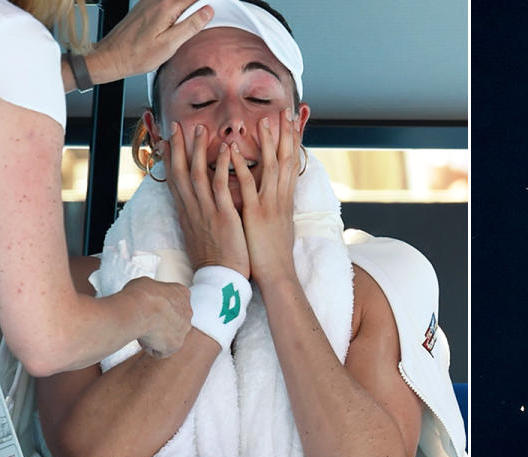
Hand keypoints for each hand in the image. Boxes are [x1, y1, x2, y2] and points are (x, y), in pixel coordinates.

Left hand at [87, 0, 213, 83]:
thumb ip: (190, 26)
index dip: (207, 3)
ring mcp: (148, 3)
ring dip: (187, 7)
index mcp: (165, 8)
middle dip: (197, 5)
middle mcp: (156, 1)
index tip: (213, 11)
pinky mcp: (143, 8)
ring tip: (191, 22)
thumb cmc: (137, 55)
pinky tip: (176, 22)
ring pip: (175, 0)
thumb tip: (207, 11)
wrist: (112, 57)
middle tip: (206, 17)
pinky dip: (175, 9)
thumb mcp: (170, 45)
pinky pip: (165, 3)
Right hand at [122, 276, 191, 357]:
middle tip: (146, 321)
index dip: (160, 307)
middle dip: (162, 322)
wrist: (140, 309)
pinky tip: (143, 340)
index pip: (174, 302)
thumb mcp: (146, 283)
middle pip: (175, 320)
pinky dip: (152, 348)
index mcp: (182, 293)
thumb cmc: (140, 294)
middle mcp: (188, 312)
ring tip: (143, 331)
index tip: (150, 308)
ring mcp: (184, 330)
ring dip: (158, 336)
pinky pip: (162, 351)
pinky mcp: (176, 345)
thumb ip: (153, 292)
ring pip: (170, 336)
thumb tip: (145, 296)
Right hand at [162, 123, 249, 277]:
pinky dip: (221, 166)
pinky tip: (226, 150)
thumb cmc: (215, 257)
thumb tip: (195, 204)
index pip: (174, 180)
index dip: (169, 158)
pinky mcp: (223, 216)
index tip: (166, 139)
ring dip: (197, 150)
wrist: (221, 278)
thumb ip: (198, 215)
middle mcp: (192, 208)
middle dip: (177, 147)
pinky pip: (220, 186)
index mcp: (187, 212)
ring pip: (196, 174)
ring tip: (200, 128)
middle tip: (176, 125)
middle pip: (179, 171)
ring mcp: (206, 211)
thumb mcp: (200, 233)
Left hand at [232, 109, 301, 285]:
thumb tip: (274, 192)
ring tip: (262, 121)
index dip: (292, 141)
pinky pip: (249, 186)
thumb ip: (276, 204)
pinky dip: (242, 166)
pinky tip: (234, 151)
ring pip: (272, 167)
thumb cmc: (273, 252)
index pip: (292, 163)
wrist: (277, 274)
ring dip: (268, 143)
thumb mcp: (279, 223)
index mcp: (285, 199)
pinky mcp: (256, 214)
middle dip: (286, 134)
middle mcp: (280, 198)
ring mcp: (269, 204)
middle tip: (283, 111)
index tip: (291, 122)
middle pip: (287, 159)